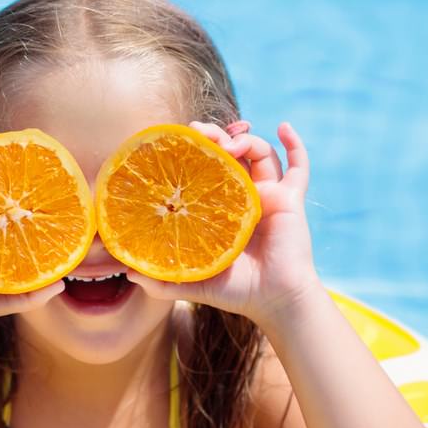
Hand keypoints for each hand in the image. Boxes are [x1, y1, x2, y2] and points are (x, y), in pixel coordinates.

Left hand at [126, 121, 322, 327]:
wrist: (273, 301)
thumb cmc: (237, 292)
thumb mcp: (193, 282)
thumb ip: (161, 279)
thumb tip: (127, 272)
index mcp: (222, 209)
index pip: (208, 169)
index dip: (196, 152)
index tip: (181, 140)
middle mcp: (245, 196)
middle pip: (233, 153)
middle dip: (217, 136)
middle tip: (201, 133)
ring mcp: (270, 195)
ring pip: (261, 153)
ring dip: (246, 139)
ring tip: (230, 143)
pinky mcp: (290, 199)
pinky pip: (299, 166)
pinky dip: (295, 144)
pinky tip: (285, 126)